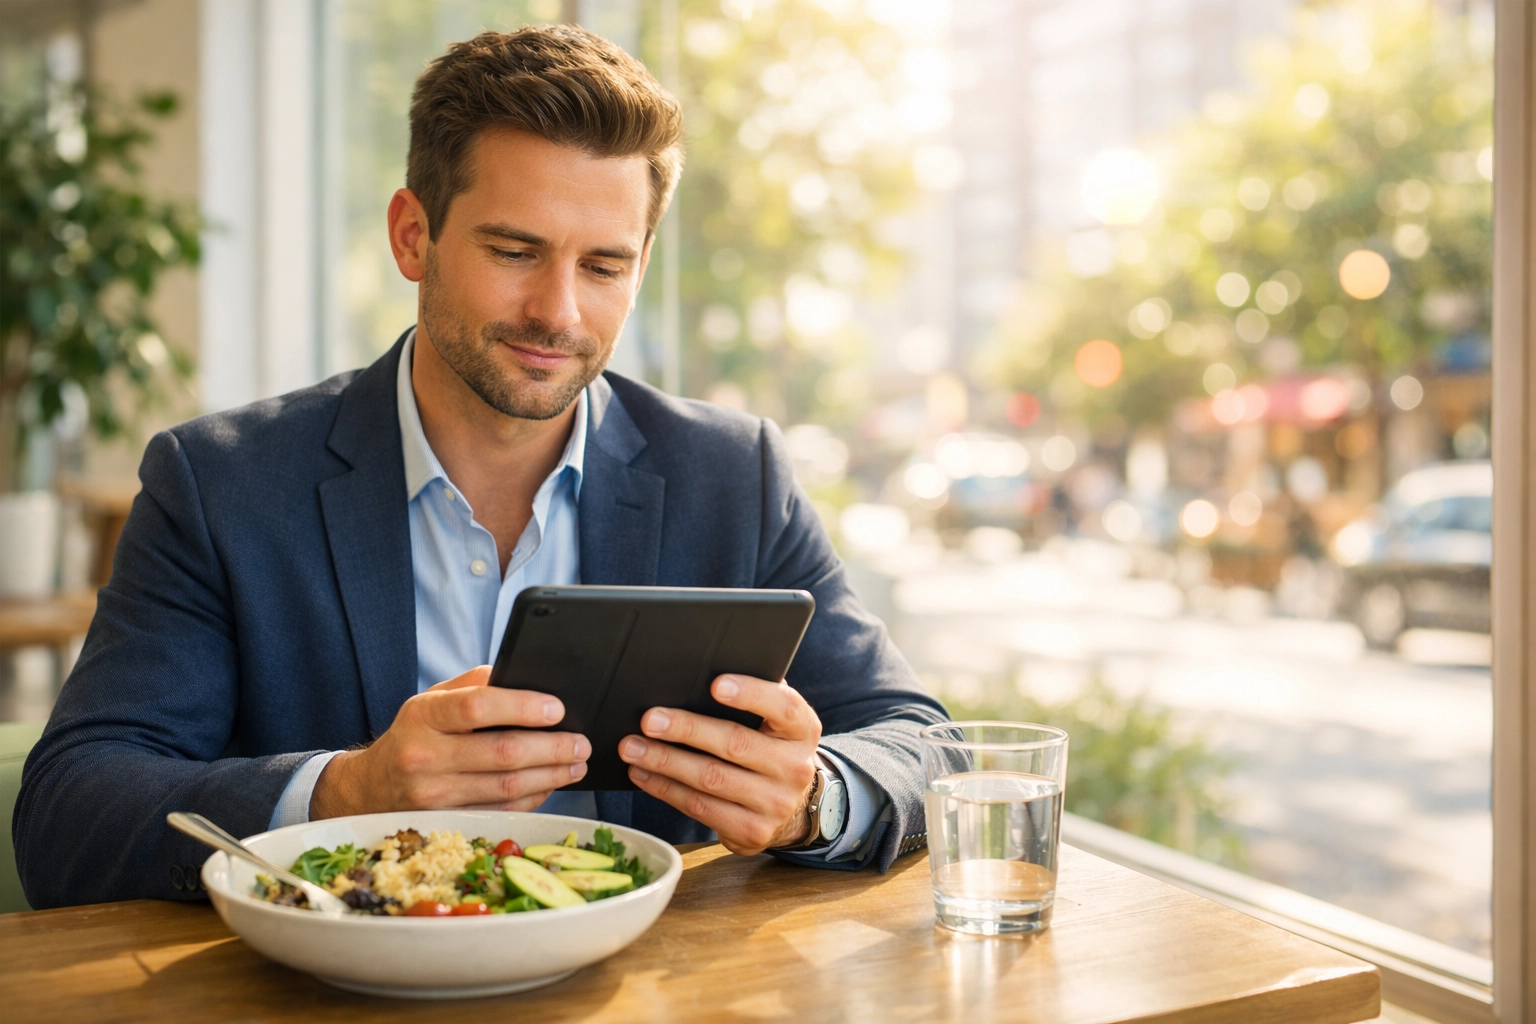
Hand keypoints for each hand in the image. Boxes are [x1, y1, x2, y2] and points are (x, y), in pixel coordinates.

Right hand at [310, 666, 589, 817]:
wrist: (370, 788)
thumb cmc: (414, 735)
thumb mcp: (431, 700)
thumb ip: (473, 685)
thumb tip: (523, 677)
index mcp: (423, 717)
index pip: (478, 707)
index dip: (523, 707)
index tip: (558, 709)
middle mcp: (424, 757)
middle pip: (502, 754)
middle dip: (551, 748)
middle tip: (581, 743)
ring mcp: (433, 797)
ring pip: (506, 788)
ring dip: (550, 777)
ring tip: (576, 764)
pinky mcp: (446, 824)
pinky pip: (500, 812)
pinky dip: (532, 798)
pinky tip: (550, 784)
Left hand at [618, 674, 820, 855]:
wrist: (791, 807)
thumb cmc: (770, 748)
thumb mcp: (776, 722)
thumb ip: (755, 696)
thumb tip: (704, 667)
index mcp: (803, 730)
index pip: (784, 707)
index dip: (751, 694)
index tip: (714, 684)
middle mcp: (796, 768)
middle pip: (736, 744)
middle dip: (687, 730)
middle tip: (649, 720)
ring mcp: (775, 804)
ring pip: (711, 779)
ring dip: (665, 762)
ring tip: (632, 748)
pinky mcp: (752, 831)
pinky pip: (700, 808)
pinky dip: (666, 789)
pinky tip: (643, 775)